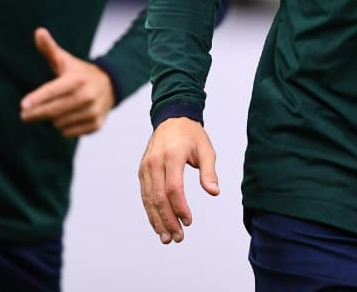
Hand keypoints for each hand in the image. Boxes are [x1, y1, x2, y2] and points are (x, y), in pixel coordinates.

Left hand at [19, 27, 114, 137]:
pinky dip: (63, 128)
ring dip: (52, 120)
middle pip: (53, 110)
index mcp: (77, 78)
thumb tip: (38, 31)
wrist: (110, 85)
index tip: (23, 105)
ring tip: (53, 111)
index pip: (53, 90)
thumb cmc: (79, 73)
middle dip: (35, 114)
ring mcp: (93, 111)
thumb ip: (49, 48)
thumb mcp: (65, 60)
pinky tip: (66, 118)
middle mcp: (87, 95)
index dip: (37, 98)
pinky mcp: (96, 124)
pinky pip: (69, 133)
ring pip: (59, 123)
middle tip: (25, 115)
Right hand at [138, 117, 219, 243]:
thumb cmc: (192, 135)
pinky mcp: (142, 170)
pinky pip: (145, 194)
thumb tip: (214, 192)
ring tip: (166, 238)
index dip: (180, 208)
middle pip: (159, 197)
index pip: (173, 188)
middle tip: (177, 238)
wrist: (172, 118)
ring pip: (149, 199)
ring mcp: (146, 166)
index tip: (189, 221)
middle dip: (168, 220)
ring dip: (157, 220)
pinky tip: (158, 224)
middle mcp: (155, 161)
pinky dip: (150, 211)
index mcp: (172, 155)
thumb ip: (209, 171)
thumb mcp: (206, 149)